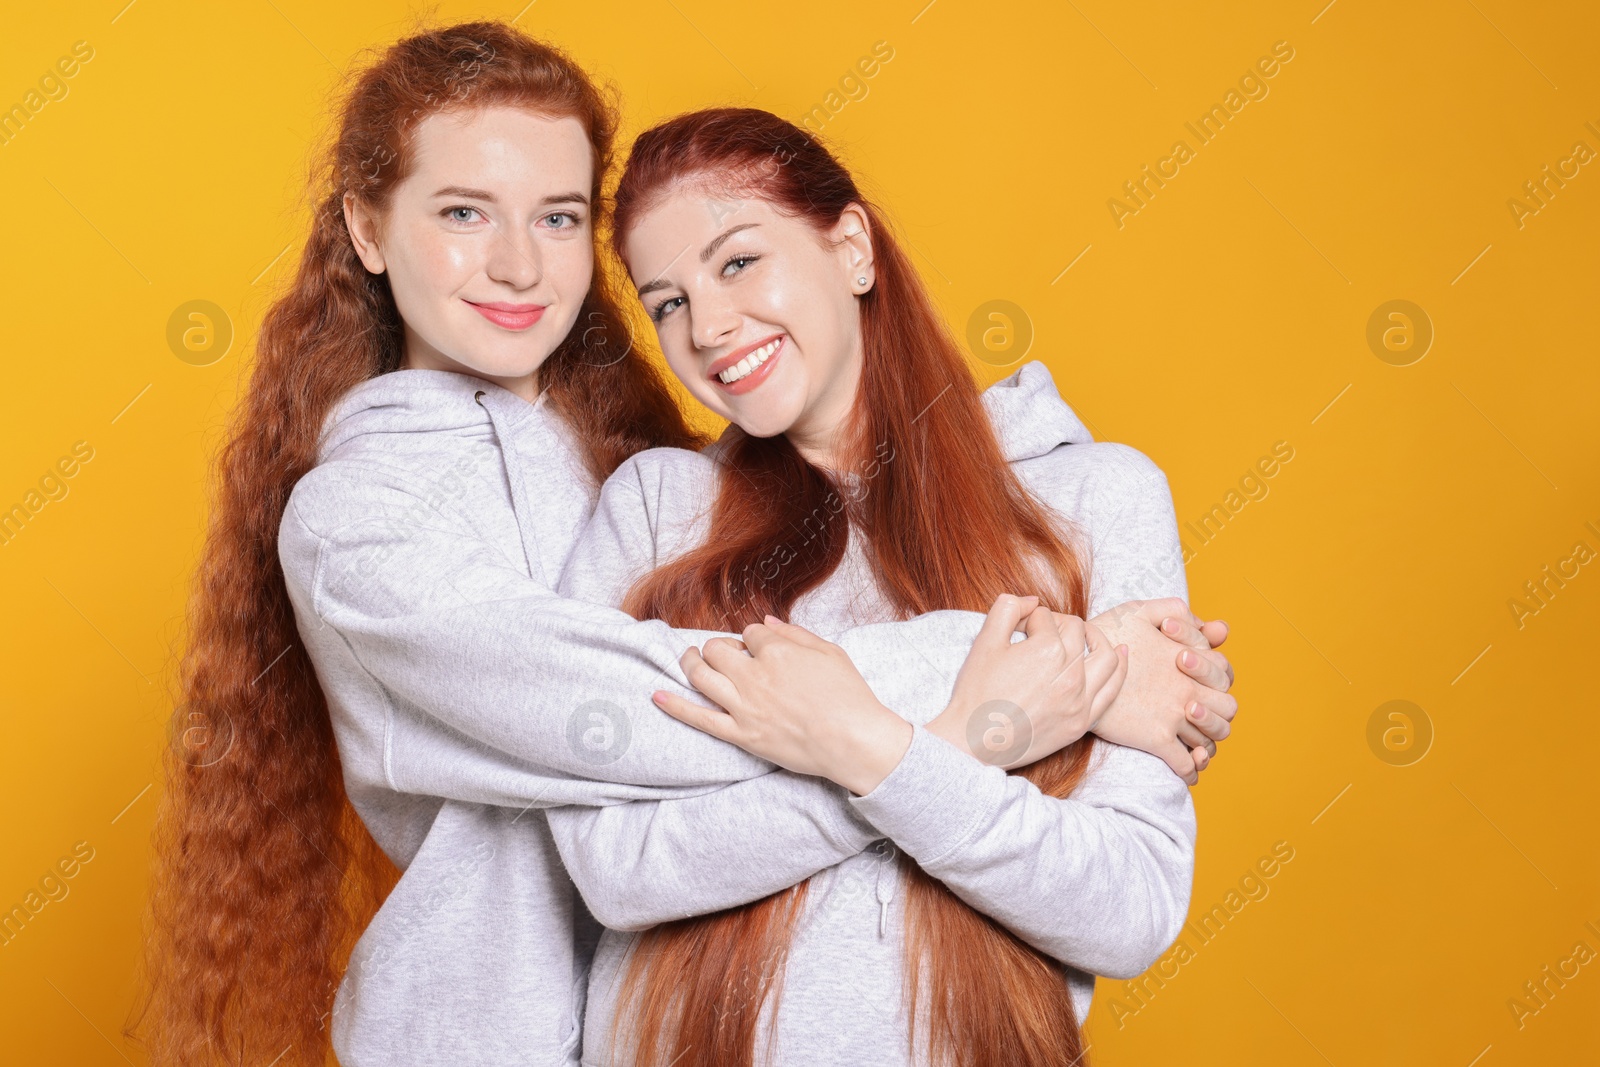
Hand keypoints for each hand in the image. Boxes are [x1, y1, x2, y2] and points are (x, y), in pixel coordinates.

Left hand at [652, 616, 911, 795]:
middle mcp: (755, 675)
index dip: (753, 639)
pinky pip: (699, 718)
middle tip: (726, 653)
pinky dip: (675, 706)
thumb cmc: (850, 696)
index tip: (761, 648)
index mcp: (778, 651)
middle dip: (719, 646)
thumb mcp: (830, 652)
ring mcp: (744, 706)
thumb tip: (764, 622)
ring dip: (691, 662)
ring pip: (702, 675)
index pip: (749, 633)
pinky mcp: (740, 734)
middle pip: (717, 648)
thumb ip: (795, 633)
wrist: (855, 741)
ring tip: (690, 659)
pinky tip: (657, 695)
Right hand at [925, 595, 1126, 768]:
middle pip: (1077, 631)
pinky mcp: (1081, 722)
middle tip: (1041, 632)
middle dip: (1058, 623)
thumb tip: (1033, 601)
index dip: (1029, 618)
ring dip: (1097, 638)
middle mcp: (1070, 675)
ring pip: (1106, 656)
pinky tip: (1120, 653)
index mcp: (1046, 651)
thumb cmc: (975, 692)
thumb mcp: (984, 641)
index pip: (1047, 618)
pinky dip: (1119, 668)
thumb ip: (1008, 608)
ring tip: (1085, 635)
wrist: (972, 742)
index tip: (1017, 629)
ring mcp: (1079, 701)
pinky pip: (1112, 690)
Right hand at [1088, 598, 1237, 784]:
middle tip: (1201, 717)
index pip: (1223, 674)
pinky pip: (1185, 764)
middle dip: (1220, 714)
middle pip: (1227, 710)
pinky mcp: (1155, 739)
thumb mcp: (1138, 610)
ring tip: (1197, 746)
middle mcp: (1186, 690)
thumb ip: (1173, 609)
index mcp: (1187, 661)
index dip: (1215, 678)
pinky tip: (1187, 770)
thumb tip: (1207, 623)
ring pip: (1209, 740)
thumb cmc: (1104, 634)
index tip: (1198, 685)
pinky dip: (1191, 770)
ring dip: (1207, 744)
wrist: (1075, 667)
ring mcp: (1173, 716)